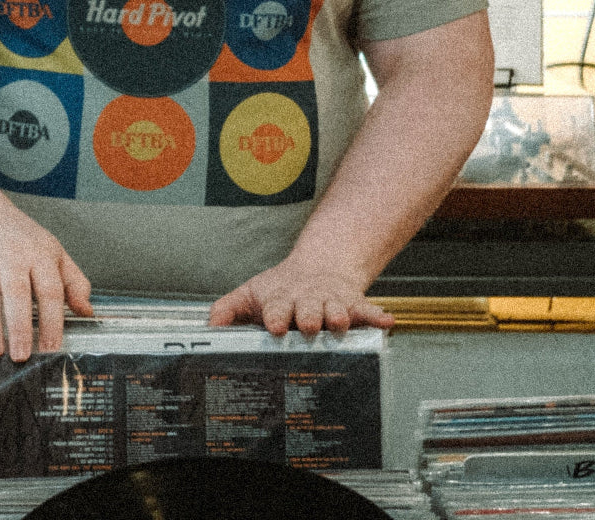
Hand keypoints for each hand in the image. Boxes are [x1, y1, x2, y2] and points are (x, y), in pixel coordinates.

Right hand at [0, 189, 92, 361]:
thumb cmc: (17, 236)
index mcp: (40, 253)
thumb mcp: (51, 250)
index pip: (50, 289)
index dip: (51, 321)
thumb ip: (73, 281)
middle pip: (17, 293)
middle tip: (22, 356)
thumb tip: (86, 311)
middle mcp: (12, 254)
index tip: (51, 347)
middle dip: (19, 328)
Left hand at [208, 254, 394, 338]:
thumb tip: (208, 326)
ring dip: (337, 315)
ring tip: (340, 321)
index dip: (275, 316)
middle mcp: (307, 302)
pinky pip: (366, 310)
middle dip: (307, 317)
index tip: (273, 325)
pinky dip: (376, 316)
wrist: (319, 267)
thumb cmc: (282, 289)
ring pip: (335, 309)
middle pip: (307, 310)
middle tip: (307, 324)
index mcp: (281, 301)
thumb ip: (228, 310)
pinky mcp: (351, 304)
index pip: (276, 308)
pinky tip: (386, 321)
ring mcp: (330, 302)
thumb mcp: (251, 295)